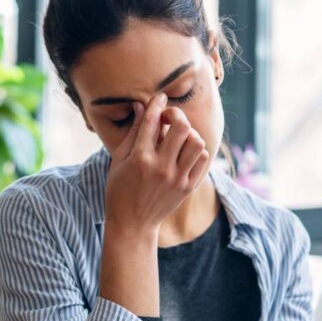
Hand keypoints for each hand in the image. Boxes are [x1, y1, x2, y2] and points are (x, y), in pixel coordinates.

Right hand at [104, 92, 209, 235]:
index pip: (153, 120)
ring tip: (178, 137)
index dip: (157, 104)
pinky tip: (185, 151)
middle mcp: (161, 167)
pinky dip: (196, 150)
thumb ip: (132, 132)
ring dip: (188, 133)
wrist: (133, 223)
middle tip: (169, 119)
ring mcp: (177, 178)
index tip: (160, 97)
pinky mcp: (188, 187)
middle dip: (176, 115)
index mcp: (140, 158)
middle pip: (181, 126)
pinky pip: (203, 159)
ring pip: (197, 142)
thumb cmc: (120, 190)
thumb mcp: (119, 160)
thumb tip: (140, 105)